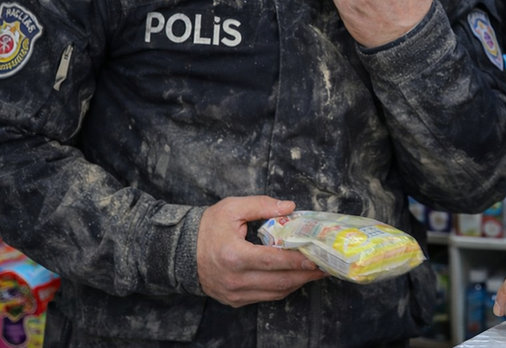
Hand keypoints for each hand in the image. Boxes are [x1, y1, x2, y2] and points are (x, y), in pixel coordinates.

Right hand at [197, 196, 326, 306]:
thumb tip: (290, 207)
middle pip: (278, 281)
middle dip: (305, 275)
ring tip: (315, 273)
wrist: (180, 250)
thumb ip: (262, 205)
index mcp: (234, 255)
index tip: (316, 257)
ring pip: (274, 293)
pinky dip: (282, 289)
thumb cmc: (208, 227)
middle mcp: (234, 279)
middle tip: (324, 267)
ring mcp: (234, 293)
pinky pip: (265, 297)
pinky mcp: (234, 300)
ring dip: (298, 283)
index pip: (273, 261)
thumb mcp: (232, 208)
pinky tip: (295, 278)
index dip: (297, 260)